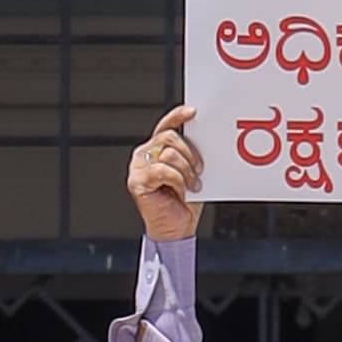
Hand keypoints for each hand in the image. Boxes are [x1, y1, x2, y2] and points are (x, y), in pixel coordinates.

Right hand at [127, 103, 204, 242]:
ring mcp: (138, 167)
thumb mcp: (192, 172)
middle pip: (168, 137)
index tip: (194, 112)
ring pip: (168, 153)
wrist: (177, 229)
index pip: (166, 126)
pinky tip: (181, 191)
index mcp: (157, 149)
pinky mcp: (137, 181)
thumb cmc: (185, 202)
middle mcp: (145, 154)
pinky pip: (162, 170)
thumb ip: (190, 155)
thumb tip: (204, 138)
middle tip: (199, 170)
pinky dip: (177, 181)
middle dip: (189, 153)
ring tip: (192, 185)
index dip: (178, 116)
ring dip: (186, 170)